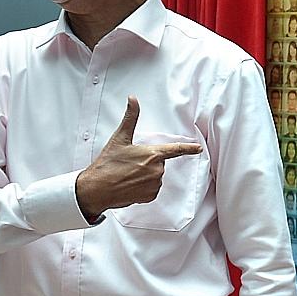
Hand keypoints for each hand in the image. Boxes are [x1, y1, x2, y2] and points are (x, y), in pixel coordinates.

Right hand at [74, 96, 200, 221]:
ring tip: (127, 175)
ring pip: (155, 176)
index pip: (176, 149)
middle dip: (147, 162)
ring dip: (145, 174)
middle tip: (129, 164)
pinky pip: (151, 189)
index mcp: (153, 154)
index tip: (199, 148)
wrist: (97, 189)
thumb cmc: (108, 164)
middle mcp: (157, 170)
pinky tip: (130, 185)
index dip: (189, 148)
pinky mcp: (150, 196)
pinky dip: (143, 187)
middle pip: (159, 162)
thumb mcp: (119, 138)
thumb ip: (130, 118)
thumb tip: (133, 99)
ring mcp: (154, 184)